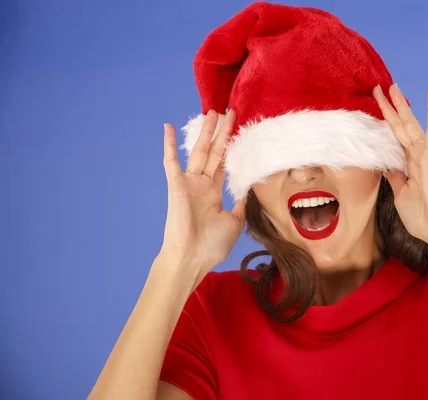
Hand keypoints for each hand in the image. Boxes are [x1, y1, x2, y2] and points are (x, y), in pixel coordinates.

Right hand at [159, 110, 245, 287]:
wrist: (193, 258)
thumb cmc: (212, 244)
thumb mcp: (235, 221)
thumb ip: (241, 202)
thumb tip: (249, 189)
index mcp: (213, 193)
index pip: (223, 164)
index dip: (230, 148)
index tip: (238, 132)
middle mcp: (201, 185)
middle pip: (214, 152)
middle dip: (222, 133)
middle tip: (230, 112)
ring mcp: (188, 184)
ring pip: (198, 151)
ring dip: (205, 132)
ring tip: (212, 112)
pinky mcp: (176, 185)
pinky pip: (171, 162)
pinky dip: (169, 145)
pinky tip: (169, 127)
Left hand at [373, 84, 427, 247]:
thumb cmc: (422, 217)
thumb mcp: (401, 194)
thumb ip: (394, 177)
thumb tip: (384, 165)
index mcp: (410, 166)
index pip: (395, 140)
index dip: (386, 126)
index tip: (378, 113)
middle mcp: (418, 156)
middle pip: (400, 127)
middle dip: (389, 109)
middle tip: (379, 90)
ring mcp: (425, 155)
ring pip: (410, 124)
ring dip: (401, 106)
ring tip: (392, 87)